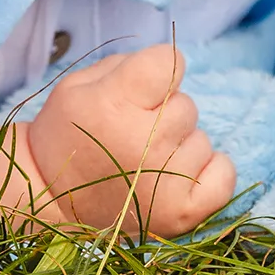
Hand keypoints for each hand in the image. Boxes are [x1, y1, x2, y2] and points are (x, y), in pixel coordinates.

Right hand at [25, 44, 236, 237]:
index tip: (139, 89)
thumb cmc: (67, 136)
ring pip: (202, 138)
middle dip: (163, 112)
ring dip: (180, 145)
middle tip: (132, 133)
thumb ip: (126, 66)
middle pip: (186, 104)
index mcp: (115, 105)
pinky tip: (178, 174)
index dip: (156, 71)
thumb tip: (172, 65)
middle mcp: (146, 143)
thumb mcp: (77, 85)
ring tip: (144, 161)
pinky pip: (224, 173)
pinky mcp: (182, 213)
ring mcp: (168, 182)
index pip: (170, 62)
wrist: (50, 200)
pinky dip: (208, 170)